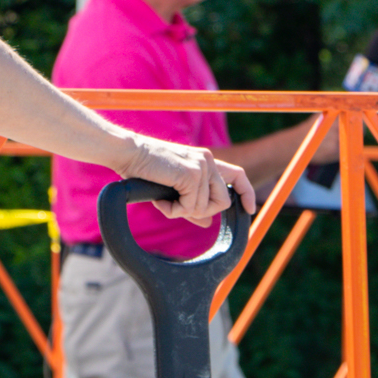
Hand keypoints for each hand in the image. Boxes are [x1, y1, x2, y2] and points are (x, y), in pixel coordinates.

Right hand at [122, 136, 257, 224]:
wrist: (128, 153)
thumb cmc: (145, 170)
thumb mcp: (174, 188)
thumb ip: (192, 202)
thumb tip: (207, 223)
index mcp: (206, 160)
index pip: (238, 175)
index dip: (247, 194)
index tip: (249, 210)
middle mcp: (208, 161)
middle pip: (223, 202)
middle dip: (203, 213)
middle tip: (178, 209)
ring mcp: (201, 167)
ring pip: (204, 208)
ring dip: (181, 212)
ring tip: (162, 200)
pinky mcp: (192, 175)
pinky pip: (189, 208)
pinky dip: (172, 211)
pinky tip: (159, 200)